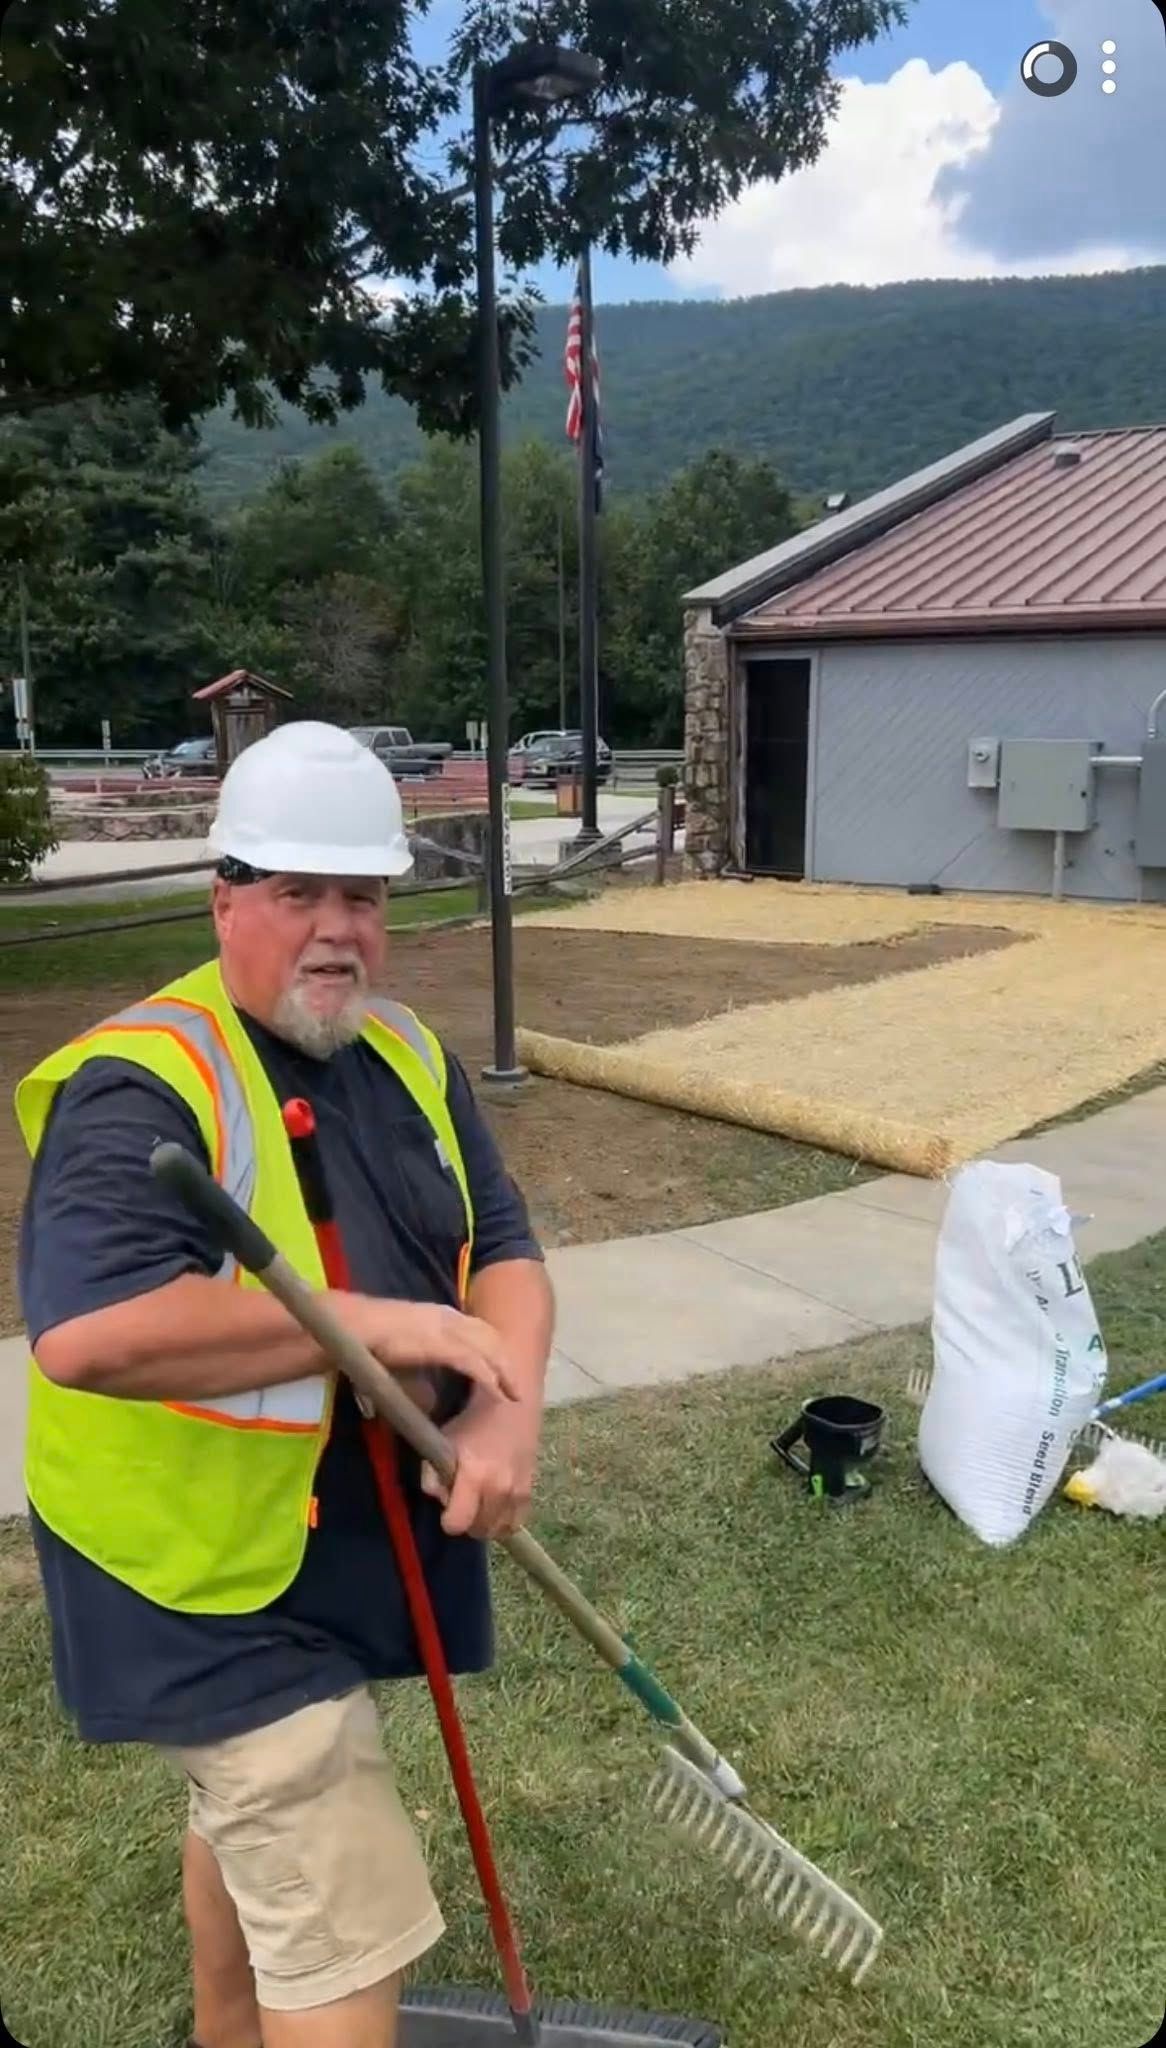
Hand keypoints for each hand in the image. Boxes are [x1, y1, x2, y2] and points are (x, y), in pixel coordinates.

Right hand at [337, 1295, 520, 1405]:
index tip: (507, 1374)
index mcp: (441, 1317)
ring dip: (503, 1372)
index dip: (496, 1353)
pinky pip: (471, 1361)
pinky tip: (496, 1390)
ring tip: (513, 1393)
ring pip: (487, 1348)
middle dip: (506, 1363)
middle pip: (490, 1338)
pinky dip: (487, 1376)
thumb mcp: (403, 1361)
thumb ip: (420, 1380)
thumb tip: (432, 1402)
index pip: (480, 1332)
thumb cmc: (370, 1343)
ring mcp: (444, 1327)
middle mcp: (447, 1317)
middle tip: (518, 1389)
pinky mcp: (438, 1342)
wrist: (351, 1330)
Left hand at [420, 1394, 541, 1539]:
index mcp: (475, 1476)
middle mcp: (499, 1489)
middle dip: (467, 1520)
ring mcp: (518, 1493)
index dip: (448, 1519)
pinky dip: (504, 1521)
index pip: (457, 1523)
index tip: (447, 1507)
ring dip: (485, 1523)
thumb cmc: (473, 1423)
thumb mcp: (443, 1443)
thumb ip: (432, 1474)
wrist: (512, 1410)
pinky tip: (496, 1505)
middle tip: (464, 1500)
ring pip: (497, 1531)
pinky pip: (515, 1524)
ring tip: (480, 1503)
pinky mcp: (530, 1493)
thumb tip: (438, 1496)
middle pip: (478, 1530)